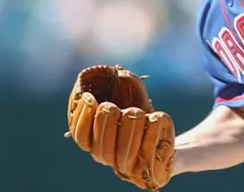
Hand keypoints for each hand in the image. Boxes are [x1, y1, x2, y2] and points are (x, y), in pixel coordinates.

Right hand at [67, 65, 174, 189]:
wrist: (163, 134)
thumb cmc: (139, 110)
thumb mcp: (125, 95)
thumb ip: (114, 86)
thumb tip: (109, 74)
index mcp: (95, 141)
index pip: (80, 135)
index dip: (82, 117)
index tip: (89, 97)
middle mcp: (107, 156)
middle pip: (99, 147)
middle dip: (103, 123)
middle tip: (111, 106)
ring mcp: (126, 166)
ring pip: (120, 156)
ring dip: (128, 129)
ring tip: (134, 111)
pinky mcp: (149, 170)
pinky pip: (148, 156)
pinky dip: (152, 134)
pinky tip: (156, 116)